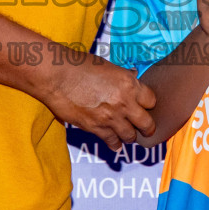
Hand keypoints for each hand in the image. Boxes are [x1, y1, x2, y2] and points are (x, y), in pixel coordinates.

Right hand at [39, 56, 157, 150]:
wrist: (57, 76)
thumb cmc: (80, 66)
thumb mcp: (108, 67)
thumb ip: (123, 77)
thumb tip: (133, 78)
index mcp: (129, 84)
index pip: (152, 101)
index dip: (148, 104)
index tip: (145, 106)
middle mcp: (124, 103)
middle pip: (147, 123)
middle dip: (146, 126)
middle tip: (144, 127)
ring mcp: (110, 118)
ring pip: (131, 136)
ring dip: (130, 135)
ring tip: (127, 134)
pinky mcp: (96, 128)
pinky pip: (112, 142)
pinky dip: (115, 143)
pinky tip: (115, 143)